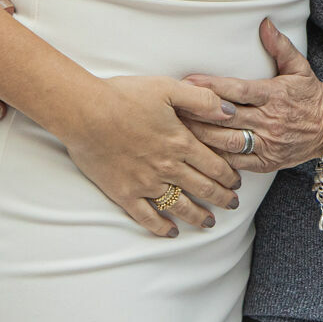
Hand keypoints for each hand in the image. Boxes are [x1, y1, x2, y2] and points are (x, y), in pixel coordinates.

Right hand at [56, 75, 242, 238]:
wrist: (84, 113)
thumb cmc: (126, 95)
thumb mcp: (170, 88)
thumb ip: (203, 100)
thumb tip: (230, 112)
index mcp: (181, 142)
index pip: (214, 165)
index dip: (229, 176)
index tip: (238, 184)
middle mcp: (167, 167)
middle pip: (202, 188)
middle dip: (222, 198)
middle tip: (233, 205)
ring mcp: (145, 183)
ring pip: (179, 206)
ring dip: (197, 216)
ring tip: (210, 223)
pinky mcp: (122, 193)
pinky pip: (146, 216)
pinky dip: (160, 227)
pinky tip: (171, 232)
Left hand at [181, 19, 322, 173]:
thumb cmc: (310, 96)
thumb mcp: (299, 68)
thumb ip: (280, 46)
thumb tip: (265, 23)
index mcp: (275, 95)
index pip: (238, 90)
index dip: (211, 87)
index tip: (188, 82)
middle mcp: (270, 120)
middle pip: (225, 117)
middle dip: (196, 112)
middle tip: (171, 106)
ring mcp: (267, 144)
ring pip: (226, 141)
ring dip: (200, 136)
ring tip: (176, 129)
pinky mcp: (265, 162)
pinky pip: (234, 161)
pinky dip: (214, 157)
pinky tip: (196, 152)